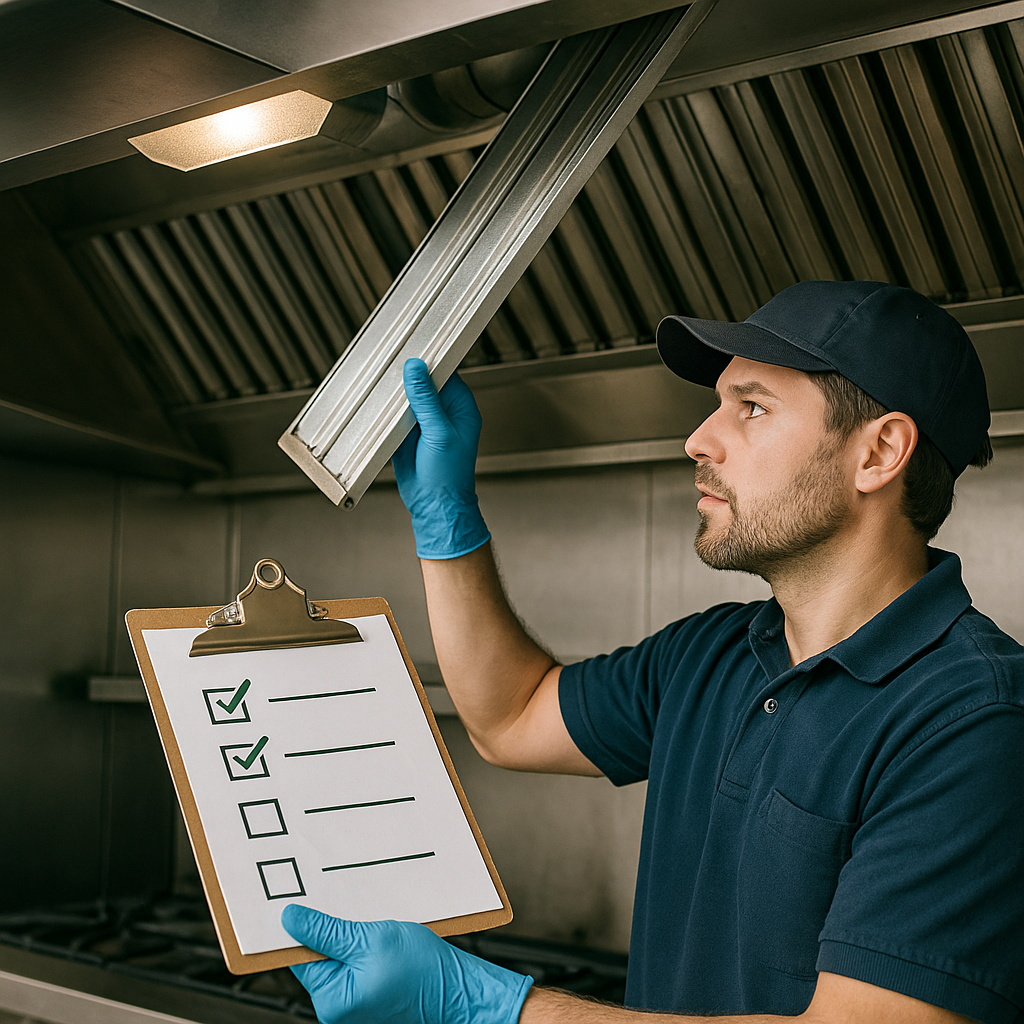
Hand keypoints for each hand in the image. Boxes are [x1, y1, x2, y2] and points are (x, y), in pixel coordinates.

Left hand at [283, 906, 532, 1023]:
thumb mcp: (372, 940)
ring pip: (336, 955)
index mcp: (332, 999)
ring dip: (347, 933)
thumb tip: (290, 920)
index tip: (291, 898)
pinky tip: (375, 932)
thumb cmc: (424, 972)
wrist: (459, 990)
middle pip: (316, 954)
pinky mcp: (368, 995)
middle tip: (339, 900)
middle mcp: (337, 1007)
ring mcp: (353, 1003)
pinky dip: (359, 944)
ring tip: (367, 920)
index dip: (296, 924)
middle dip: (327, 926)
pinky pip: (353, 963)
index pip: (297, 954)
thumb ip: (328, 931)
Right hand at [393, 358, 490, 558]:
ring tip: (375, 375)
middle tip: (385, 355)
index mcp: (459, 405)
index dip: (428, 357)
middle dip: (404, 373)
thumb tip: (415, 367)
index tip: (409, 343)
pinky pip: (392, 415)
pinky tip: (371, 399)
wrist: (433, 506)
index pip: (444, 371)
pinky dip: (383, 410)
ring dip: (391, 390)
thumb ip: (427, 400)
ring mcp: (422, 421)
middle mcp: (441, 410)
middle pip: (421, 381)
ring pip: (404, 397)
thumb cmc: (448, 474)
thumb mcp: (439, 433)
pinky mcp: (404, 433)